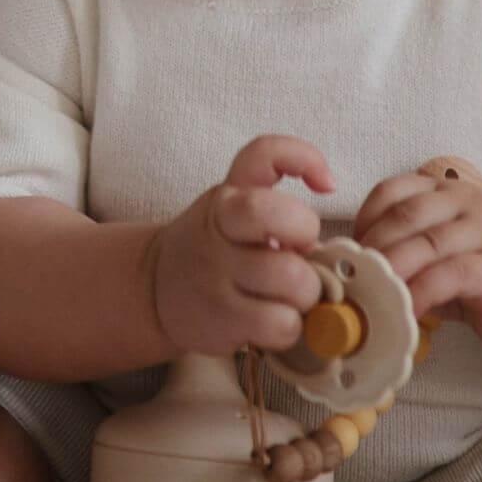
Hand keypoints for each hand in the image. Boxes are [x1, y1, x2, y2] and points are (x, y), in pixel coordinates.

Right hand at [148, 136, 332, 355]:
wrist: (155, 287)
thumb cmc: (213, 243)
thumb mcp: (230, 203)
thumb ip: (272, 195)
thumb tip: (327, 188)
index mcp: (227, 198)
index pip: (264, 155)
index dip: (304, 160)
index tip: (326, 185)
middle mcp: (220, 229)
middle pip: (289, 221)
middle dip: (309, 240)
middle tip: (297, 254)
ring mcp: (218, 274)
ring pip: (294, 280)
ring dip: (304, 292)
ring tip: (285, 294)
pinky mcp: (223, 318)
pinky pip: (282, 324)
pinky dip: (288, 327)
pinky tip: (270, 319)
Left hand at [353, 168, 481, 354]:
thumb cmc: (480, 274)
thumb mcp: (439, 251)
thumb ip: (404, 248)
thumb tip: (350, 268)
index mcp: (444, 192)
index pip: (392, 191)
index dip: (363, 220)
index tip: (349, 251)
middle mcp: (466, 202)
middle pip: (405, 214)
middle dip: (372, 247)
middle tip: (353, 278)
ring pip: (426, 243)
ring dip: (391, 271)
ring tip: (370, 296)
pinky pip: (449, 275)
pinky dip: (420, 293)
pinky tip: (405, 312)